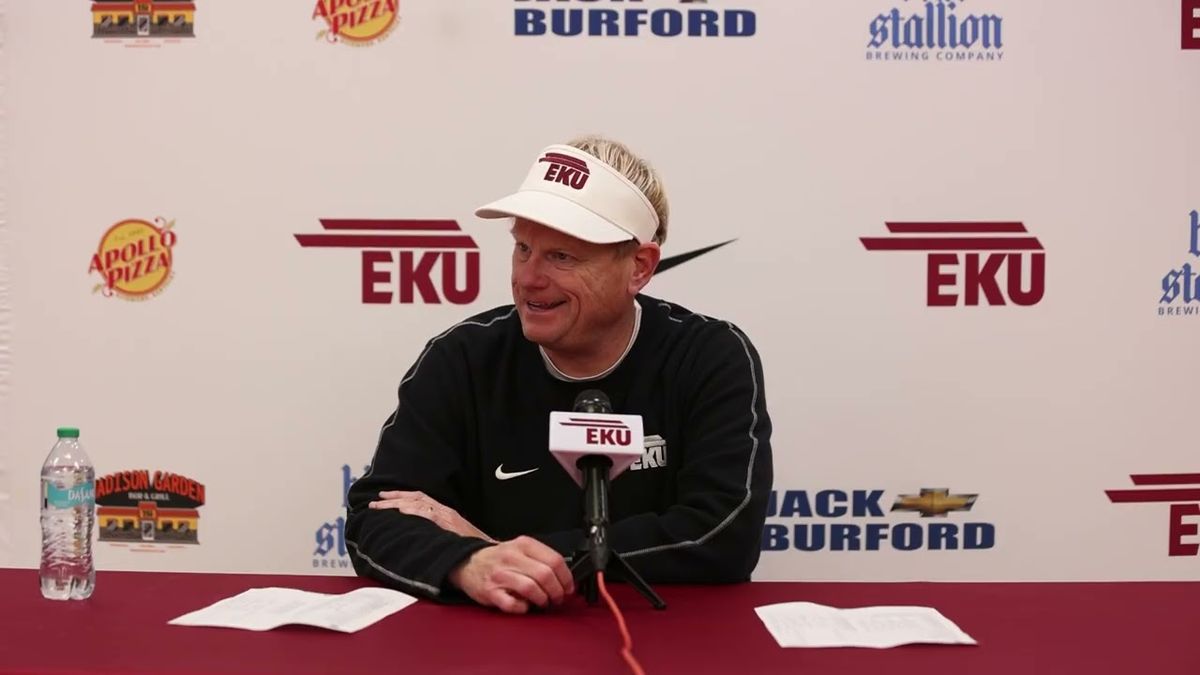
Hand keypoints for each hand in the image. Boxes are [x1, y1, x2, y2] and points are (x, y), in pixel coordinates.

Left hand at [369, 490, 496, 542]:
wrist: (487, 553)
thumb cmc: (472, 550)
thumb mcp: (454, 539)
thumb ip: (440, 535)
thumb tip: (423, 540)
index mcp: (446, 513)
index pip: (421, 499)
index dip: (402, 497)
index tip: (387, 498)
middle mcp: (445, 510)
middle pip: (416, 497)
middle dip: (394, 497)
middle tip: (375, 501)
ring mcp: (446, 515)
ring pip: (417, 503)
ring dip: (396, 503)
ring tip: (379, 506)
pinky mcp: (448, 522)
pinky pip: (427, 512)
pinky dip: (413, 509)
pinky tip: (400, 510)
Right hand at [447, 536, 574, 613]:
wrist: (468, 563)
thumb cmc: (499, 559)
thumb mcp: (521, 549)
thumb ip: (541, 558)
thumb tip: (565, 578)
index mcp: (523, 544)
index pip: (555, 560)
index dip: (566, 578)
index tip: (568, 588)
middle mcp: (511, 557)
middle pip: (545, 575)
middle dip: (557, 591)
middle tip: (557, 598)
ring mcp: (500, 575)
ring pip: (531, 588)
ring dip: (543, 600)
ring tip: (543, 602)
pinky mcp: (490, 592)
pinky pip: (512, 604)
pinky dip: (523, 608)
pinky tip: (524, 606)